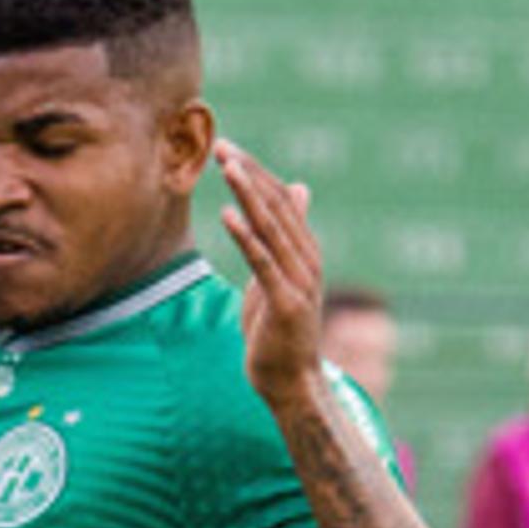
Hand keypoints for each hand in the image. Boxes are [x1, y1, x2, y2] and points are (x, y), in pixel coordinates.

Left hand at [214, 140, 328, 405]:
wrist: (290, 381)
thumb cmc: (280, 330)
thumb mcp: (282, 275)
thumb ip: (286, 234)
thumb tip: (298, 187)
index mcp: (304, 251)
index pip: (280, 200)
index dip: (255, 173)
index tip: (228, 148)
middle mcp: (307, 259)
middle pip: (276, 206)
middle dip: (248, 174)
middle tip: (222, 146)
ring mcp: (299, 281)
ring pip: (271, 227)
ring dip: (247, 194)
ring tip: (226, 166)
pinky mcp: (285, 302)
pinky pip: (263, 263)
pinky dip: (246, 236)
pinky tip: (228, 214)